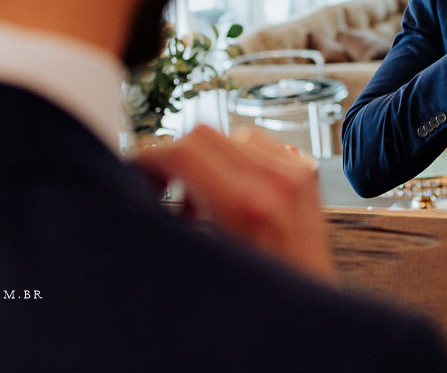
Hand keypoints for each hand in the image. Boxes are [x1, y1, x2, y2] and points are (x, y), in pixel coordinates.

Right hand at [135, 125, 334, 282]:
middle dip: (174, 158)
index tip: (136, 173)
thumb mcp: (207, 259)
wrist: (311, 311)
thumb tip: (140, 185)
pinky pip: (258, 145)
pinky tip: (231, 195)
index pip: (184, 152)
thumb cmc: (258, 298)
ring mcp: (296, 173)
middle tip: (163, 189)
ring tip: (201, 203)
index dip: (150, 159)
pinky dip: (236, 161)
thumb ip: (173, 219)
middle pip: (204, 135)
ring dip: (206, 160)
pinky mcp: (306, 172)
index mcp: (247, 204)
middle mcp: (276, 181)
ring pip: (230, 136)